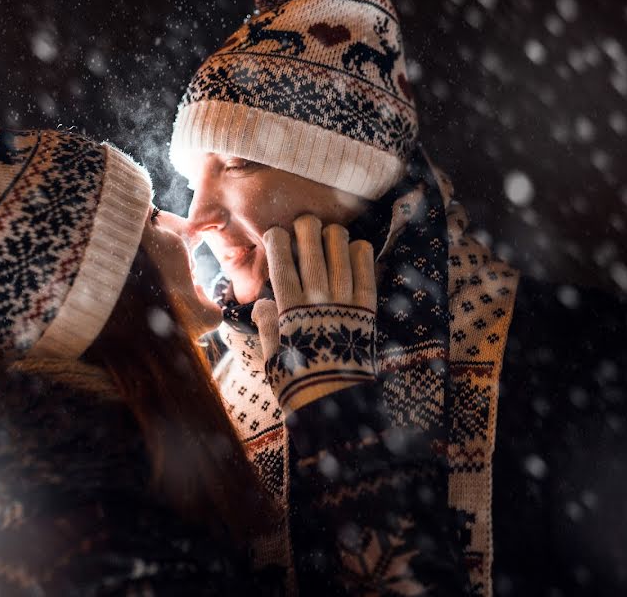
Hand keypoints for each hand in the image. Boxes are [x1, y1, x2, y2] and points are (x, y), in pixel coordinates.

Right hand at [252, 215, 376, 411]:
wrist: (336, 402)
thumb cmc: (299, 381)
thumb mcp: (274, 356)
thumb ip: (268, 326)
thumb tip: (260, 304)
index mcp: (290, 309)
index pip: (281, 261)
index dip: (277, 239)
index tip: (276, 233)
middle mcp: (318, 298)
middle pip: (311, 246)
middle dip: (306, 227)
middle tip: (304, 224)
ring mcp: (345, 300)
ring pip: (340, 249)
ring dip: (333, 235)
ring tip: (330, 234)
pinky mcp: (367, 307)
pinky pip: (366, 268)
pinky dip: (360, 252)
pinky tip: (354, 248)